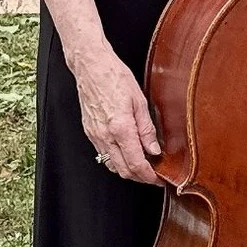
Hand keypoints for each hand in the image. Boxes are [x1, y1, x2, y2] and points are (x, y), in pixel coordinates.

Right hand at [70, 45, 162, 182]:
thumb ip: (147, 129)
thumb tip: (154, 150)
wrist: (91, 67)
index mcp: (120, 128)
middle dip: (139, 178)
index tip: (158, 179)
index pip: (135, 163)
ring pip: (111, 165)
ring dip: (127, 170)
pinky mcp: (89, 132)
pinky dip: (116, 160)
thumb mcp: (139, 101)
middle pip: (122, 170)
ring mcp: (95, 135)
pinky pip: (103, 154)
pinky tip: (126, 153)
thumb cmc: (114, 77)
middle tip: (153, 176)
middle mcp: (105, 135)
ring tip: (142, 166)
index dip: (148, 176)